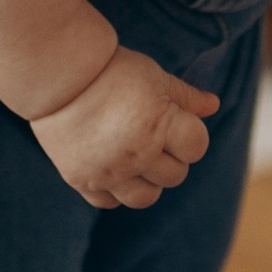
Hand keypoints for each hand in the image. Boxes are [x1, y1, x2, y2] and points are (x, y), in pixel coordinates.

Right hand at [31, 44, 219, 207]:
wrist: (58, 75)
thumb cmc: (111, 70)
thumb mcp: (154, 76)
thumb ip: (186, 97)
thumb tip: (214, 106)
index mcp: (159, 125)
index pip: (196, 148)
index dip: (190, 134)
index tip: (175, 120)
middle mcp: (136, 154)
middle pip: (175, 176)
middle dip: (171, 157)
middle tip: (152, 135)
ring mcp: (108, 171)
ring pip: (146, 197)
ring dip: (148, 181)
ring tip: (136, 157)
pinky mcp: (82, 179)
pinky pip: (109, 201)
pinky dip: (115, 190)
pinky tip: (112, 167)